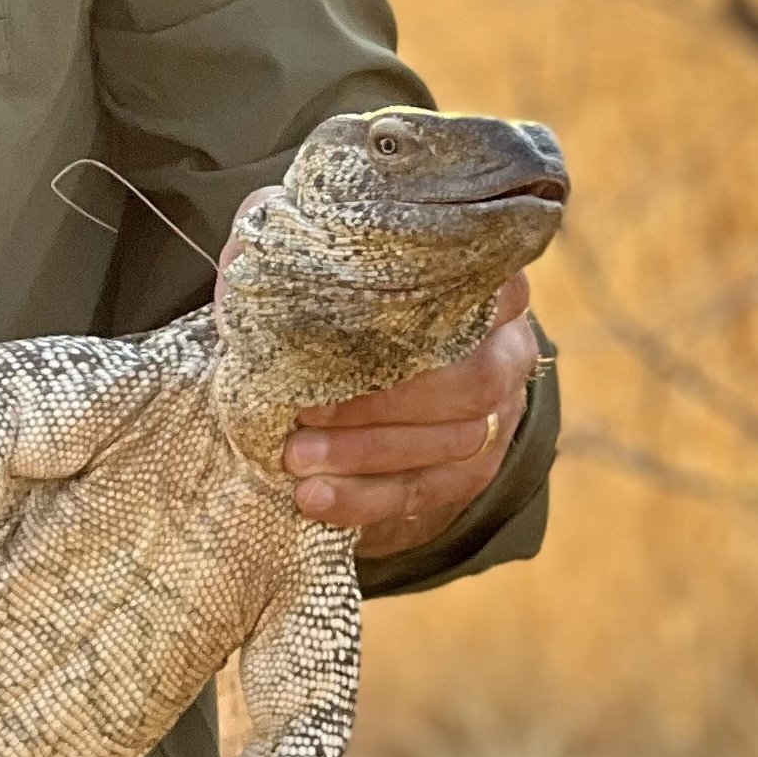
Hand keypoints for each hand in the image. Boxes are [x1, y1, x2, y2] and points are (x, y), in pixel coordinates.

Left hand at [284, 274, 539, 556]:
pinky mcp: (474, 468)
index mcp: (485, 283)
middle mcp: (508, 347)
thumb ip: (296, 257)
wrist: (373, 371)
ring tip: (297, 459)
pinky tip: (318, 500)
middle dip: (384, 404)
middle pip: (470, 380)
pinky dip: (367, 499)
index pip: (478, 290)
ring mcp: (499, 412)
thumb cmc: (350, 303)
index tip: (345, 328)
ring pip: (452, 442)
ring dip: (367, 456)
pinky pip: (427, 491)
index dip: (418, 316)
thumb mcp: (324, 265)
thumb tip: (249, 278)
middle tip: (307, 413)